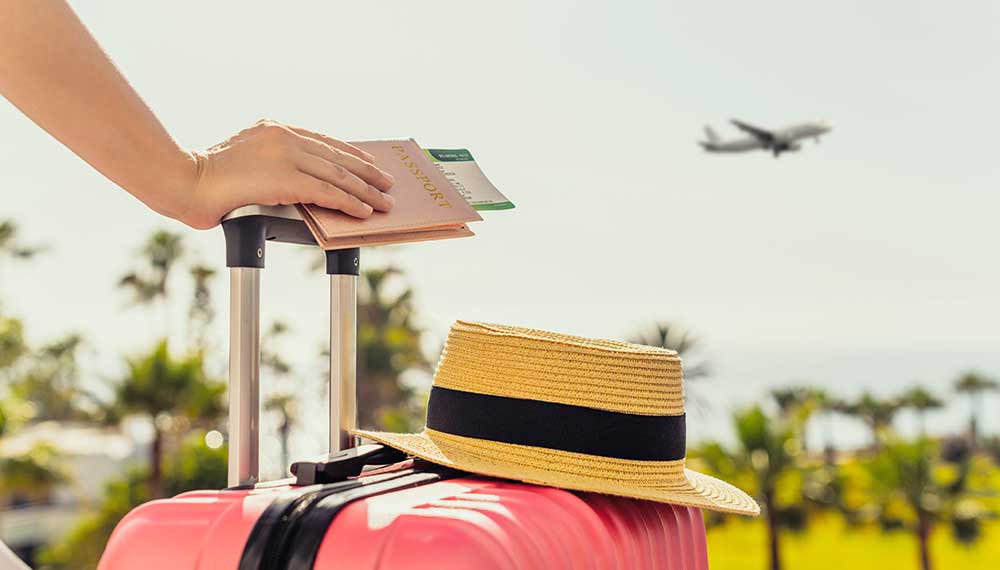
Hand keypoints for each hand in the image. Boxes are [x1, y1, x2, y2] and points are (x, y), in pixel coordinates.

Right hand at [177, 119, 395, 228]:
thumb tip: (295, 183)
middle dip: (366, 172)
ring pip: (338, 174)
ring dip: (365, 190)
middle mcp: (284, 136)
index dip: (349, 153)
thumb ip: (271, 164)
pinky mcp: (286, 178)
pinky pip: (328, 191)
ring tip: (384, 202)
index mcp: (274, 128)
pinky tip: (363, 210)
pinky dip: (349, 202)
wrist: (185, 181)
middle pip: (336, 156)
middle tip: (387, 183)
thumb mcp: (244, 161)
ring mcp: (286, 155)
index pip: (322, 140)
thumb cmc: (207, 179)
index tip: (368, 162)